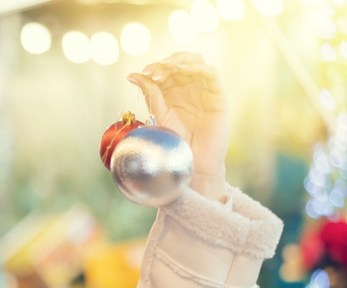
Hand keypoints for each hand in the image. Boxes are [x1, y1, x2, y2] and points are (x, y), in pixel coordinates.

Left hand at [128, 52, 229, 202]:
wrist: (192, 163)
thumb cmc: (175, 142)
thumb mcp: (159, 114)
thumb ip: (150, 94)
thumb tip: (132, 75)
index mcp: (174, 93)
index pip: (167, 70)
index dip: (155, 67)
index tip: (144, 73)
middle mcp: (189, 89)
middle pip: (181, 64)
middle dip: (166, 64)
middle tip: (154, 72)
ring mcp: (204, 92)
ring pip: (197, 64)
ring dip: (181, 61)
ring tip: (167, 68)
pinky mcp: (218, 97)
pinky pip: (211, 75)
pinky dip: (198, 68)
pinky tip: (184, 70)